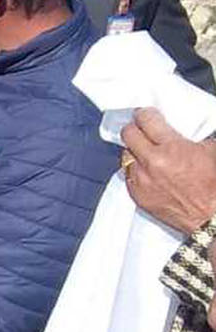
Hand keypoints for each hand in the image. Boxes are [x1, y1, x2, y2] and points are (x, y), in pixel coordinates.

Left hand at [122, 108, 215, 233]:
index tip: (146, 114)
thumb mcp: (211, 150)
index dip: (145, 114)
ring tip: (149, 154)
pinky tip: (149, 172)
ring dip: (136, 152)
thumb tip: (176, 129)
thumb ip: (192, 137)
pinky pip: (129, 176)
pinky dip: (137, 171)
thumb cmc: (214, 185)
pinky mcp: (137, 196)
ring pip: (126, 155)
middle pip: (128, 134)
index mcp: (172, 149)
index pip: (146, 120)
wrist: (212, 216)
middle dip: (135, 129)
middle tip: (142, 130)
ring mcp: (142, 180)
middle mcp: (152, 163)